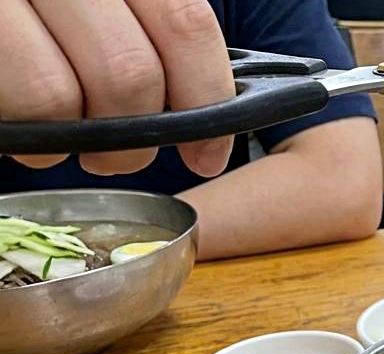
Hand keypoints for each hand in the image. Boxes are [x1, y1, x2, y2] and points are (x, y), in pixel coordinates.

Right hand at [0, 0, 234, 176]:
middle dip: (133, 138)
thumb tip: (205, 117)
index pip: (184, 23)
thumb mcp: (101, 2)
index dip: (207, 97)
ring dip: (67, 140)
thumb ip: (147, 32)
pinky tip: (18, 120)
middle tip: (117, 154)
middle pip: (127, 71)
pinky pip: (10, 105)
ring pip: (56, 95)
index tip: (208, 152)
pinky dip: (23, 134)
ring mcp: (4, 0)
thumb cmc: (42, 8)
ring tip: (58, 136)